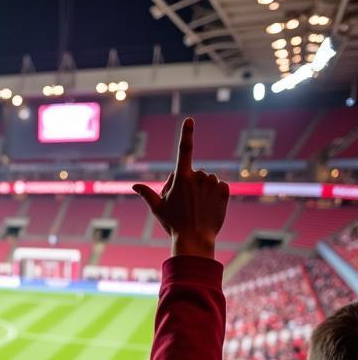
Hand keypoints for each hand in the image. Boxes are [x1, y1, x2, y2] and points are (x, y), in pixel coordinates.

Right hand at [133, 118, 228, 259]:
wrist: (196, 239)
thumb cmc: (173, 224)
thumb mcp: (157, 208)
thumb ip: (147, 194)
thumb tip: (134, 186)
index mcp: (182, 178)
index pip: (184, 150)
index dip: (186, 133)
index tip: (189, 120)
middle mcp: (199, 176)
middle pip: (193, 174)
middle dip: (188, 185)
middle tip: (183, 205)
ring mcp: (213, 183)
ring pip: (206, 181)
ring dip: (202, 190)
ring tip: (196, 208)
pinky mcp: (225, 190)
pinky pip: (218, 187)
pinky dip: (214, 194)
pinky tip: (208, 207)